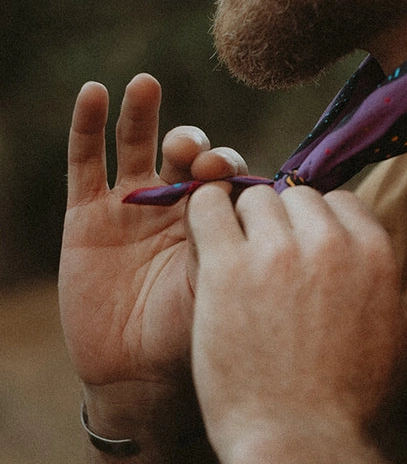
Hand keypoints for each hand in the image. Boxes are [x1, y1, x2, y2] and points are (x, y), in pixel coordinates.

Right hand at [59, 73, 247, 400]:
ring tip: (146, 85)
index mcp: (216, 217)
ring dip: (143, 113)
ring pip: (137, 145)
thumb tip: (264, 202)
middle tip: (197, 155)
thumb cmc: (193, 337)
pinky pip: (85, 163)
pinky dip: (87, 127)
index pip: (226, 172)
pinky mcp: (87, 215)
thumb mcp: (220, 286)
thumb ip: (232, 243)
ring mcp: (130, 205)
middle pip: (187, 153)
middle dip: (194, 144)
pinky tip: (93, 93)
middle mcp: (176, 203)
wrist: (140, 378)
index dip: (226, 166)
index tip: (226, 174)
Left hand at [187, 182, 406, 461]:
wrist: (302, 447)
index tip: (302, 254)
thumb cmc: (351, 409)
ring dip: (241, 225)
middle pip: (295, 197)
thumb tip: (387, 286)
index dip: (316, 226)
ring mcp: (276, 251)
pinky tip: (202, 236)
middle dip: (279, 224)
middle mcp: (328, 241)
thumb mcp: (398, 346)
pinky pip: (208, 209)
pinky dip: (203, 214)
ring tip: (233, 263)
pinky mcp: (227, 268)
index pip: (339, 202)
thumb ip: (391, 299)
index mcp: (373, 253)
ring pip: (252, 200)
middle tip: (264, 264)